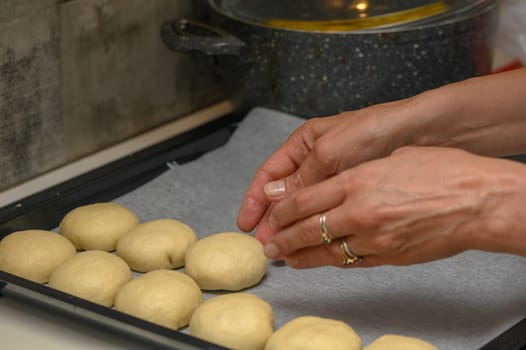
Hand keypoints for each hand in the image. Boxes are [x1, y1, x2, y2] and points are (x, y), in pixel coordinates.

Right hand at [237, 100, 419, 242]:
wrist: (422, 132)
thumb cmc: (374, 131)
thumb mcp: (330, 152)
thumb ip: (301, 178)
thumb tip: (272, 197)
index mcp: (305, 143)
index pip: (270, 173)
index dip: (256, 199)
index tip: (247, 223)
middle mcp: (316, 161)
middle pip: (285, 193)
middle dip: (273, 218)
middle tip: (265, 243)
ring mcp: (335, 177)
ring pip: (305, 206)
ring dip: (292, 225)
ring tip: (284, 247)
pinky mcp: (353, 191)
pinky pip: (327, 211)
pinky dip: (317, 226)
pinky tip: (312, 240)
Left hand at [261, 146, 525, 267]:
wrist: (477, 201)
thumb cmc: (441, 170)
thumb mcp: (391, 159)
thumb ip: (354, 173)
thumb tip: (329, 185)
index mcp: (356, 181)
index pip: (304, 200)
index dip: (281, 211)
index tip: (271, 217)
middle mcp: (358, 211)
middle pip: (307, 228)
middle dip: (282, 238)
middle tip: (268, 245)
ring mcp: (372, 238)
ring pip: (324, 251)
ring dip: (300, 256)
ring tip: (285, 258)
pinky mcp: (388, 257)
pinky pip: (350, 261)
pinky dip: (331, 261)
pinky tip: (320, 262)